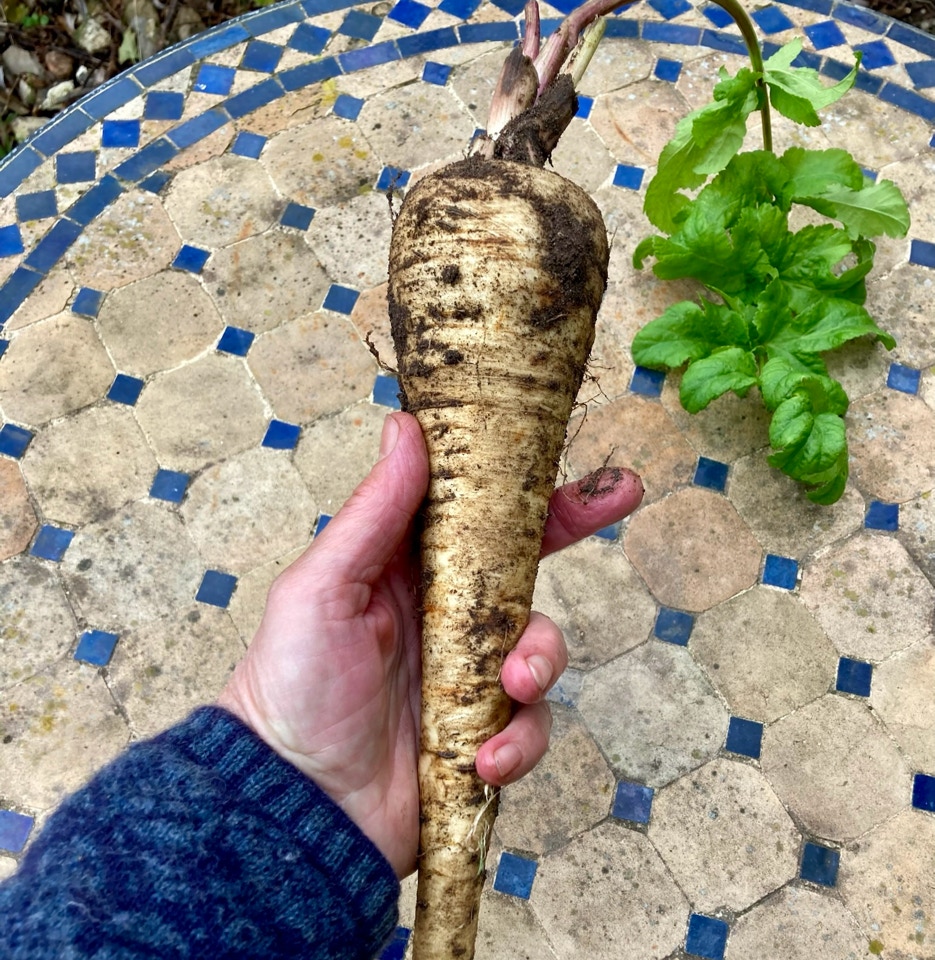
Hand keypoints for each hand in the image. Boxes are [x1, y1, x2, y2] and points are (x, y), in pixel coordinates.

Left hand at [218, 412, 642, 877]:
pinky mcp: (483, 734)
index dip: (524, 482)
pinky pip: (530, 728)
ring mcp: (468, 676)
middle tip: (619, 498)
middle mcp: (446, 615)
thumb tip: (405, 427)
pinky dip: (518, 743)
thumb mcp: (322, 588)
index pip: (475, 513)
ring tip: (510, 685)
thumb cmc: (289, 685)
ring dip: (538, 662)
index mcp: (408, 570)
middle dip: (575, 529)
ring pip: (541, 648)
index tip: (568, 446)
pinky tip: (481, 760)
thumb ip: (373, 513)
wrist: (289, 803)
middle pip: (526, 564)